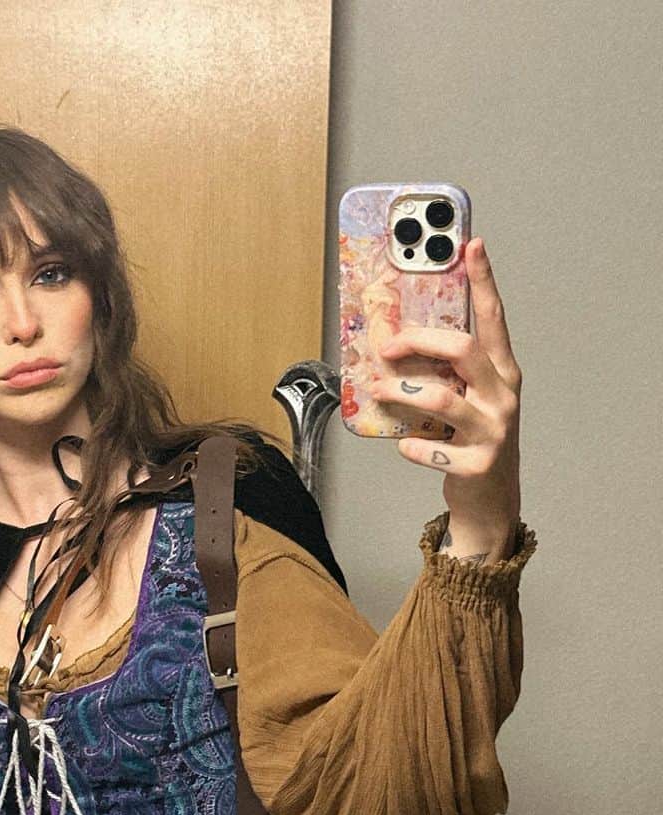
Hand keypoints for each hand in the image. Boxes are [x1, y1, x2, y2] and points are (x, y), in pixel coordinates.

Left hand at [368, 236, 522, 533]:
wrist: (490, 500)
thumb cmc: (472, 440)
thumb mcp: (468, 399)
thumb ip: (446, 373)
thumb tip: (397, 343)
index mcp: (502, 373)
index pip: (494, 319)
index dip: (484, 281)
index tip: (472, 245)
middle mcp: (503, 397)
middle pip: (464, 351)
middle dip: (420, 341)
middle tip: (387, 346)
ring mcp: (494, 431)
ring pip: (442, 400)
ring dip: (402, 393)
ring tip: (379, 391)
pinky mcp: (477, 464)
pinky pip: (431, 448)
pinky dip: (411, 446)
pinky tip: (405, 446)